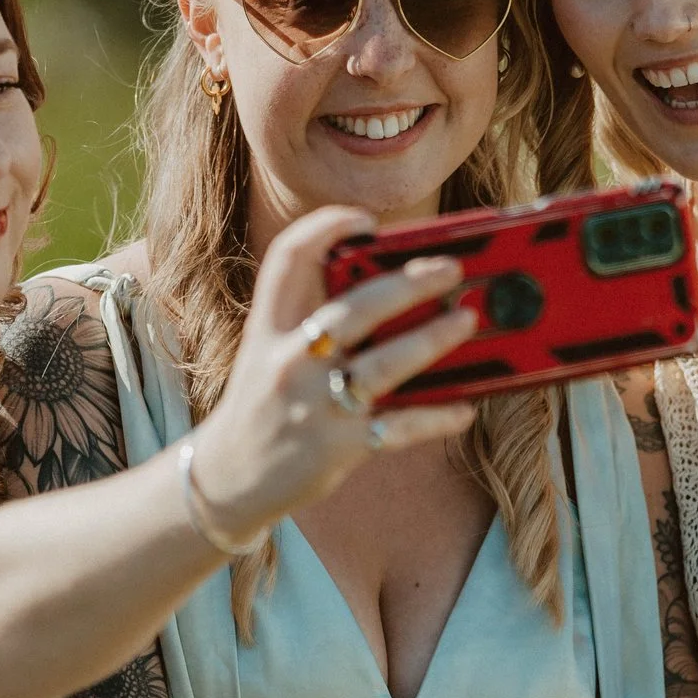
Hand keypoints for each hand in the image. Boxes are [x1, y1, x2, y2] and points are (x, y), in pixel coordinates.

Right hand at [190, 205, 477, 541]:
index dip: (325, 228)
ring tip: (467, 321)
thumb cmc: (266, 402)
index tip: (365, 220)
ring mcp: (314, 406)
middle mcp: (288, 362)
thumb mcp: (271, 350)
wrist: (230, 477)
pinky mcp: (339, 447)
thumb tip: (396, 289)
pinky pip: (399, 428)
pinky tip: (464, 407)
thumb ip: (313, 318)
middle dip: (406, 285)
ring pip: (382, 366)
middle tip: (450, 269)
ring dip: (431, 340)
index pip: (287, 260)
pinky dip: (436, 416)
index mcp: (268, 327)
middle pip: (351, 310)